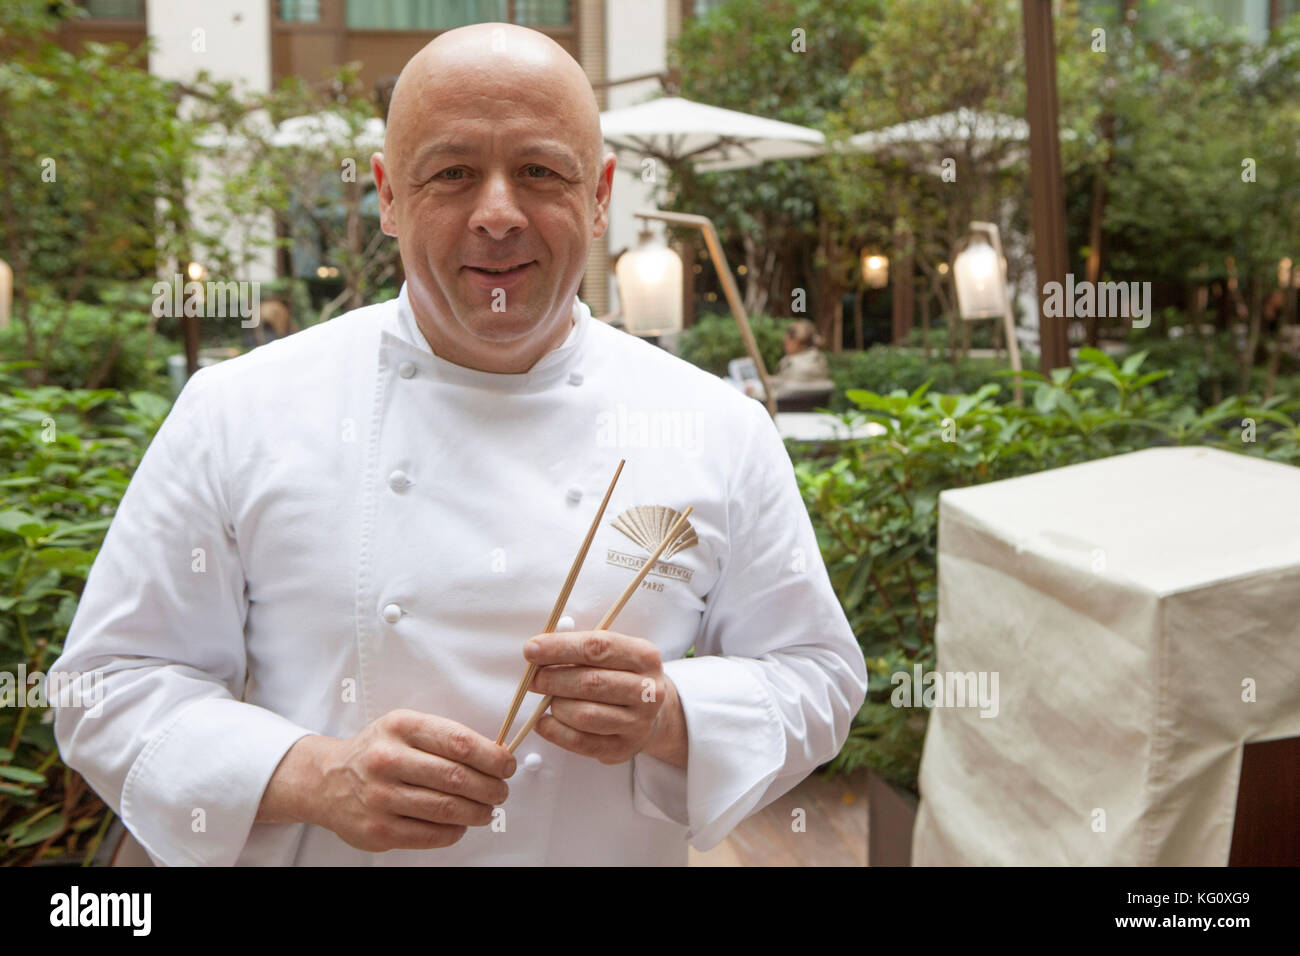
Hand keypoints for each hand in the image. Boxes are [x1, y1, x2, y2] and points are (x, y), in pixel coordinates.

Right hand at [258, 710, 514, 851]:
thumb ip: (445, 738)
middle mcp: (388, 760)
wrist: (327, 780)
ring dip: (478, 812)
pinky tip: (460, 824)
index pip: (459, 743)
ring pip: (447, 809)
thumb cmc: (377, 751)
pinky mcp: (379, 830)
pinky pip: (432, 834)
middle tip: (501, 791)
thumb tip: (495, 755)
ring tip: (487, 810)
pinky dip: (455, 831)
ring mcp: (381, 797)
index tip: (507, 764)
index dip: (492, 756)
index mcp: (400, 727)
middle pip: (457, 778)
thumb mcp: (405, 728)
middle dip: (490, 787)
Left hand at [525, 630, 684, 766]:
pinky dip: (554, 731)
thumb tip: (538, 652)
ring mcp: (638, 723)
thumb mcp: (614, 654)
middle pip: (591, 682)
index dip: (560, 647)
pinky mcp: (623, 748)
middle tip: (533, 679)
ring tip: (549, 700)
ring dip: (557, 706)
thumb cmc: (622, 677)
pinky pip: (581, 742)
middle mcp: (648, 691)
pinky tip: (544, 722)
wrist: (653, 715)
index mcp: (645, 657)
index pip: (598, 647)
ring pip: (585, 715)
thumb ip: (580, 650)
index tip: (532, 649)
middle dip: (553, 679)